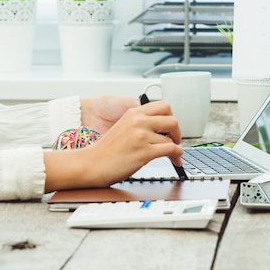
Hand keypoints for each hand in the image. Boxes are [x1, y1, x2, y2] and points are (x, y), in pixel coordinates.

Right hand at [44, 100, 182, 190]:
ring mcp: (141, 136)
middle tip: (174, 140)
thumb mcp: (123, 127)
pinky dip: (177, 156)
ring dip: (176, 148)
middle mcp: (138, 121)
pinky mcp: (144, 152)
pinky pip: (171, 150)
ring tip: (174, 155)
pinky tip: (176, 160)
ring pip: (172, 138)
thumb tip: (162, 127)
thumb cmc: (106, 150)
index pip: (164, 106)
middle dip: (177, 132)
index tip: (169, 128)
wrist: (91, 164)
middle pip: (173, 120)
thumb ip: (141, 123)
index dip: (170, 117)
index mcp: (133, 113)